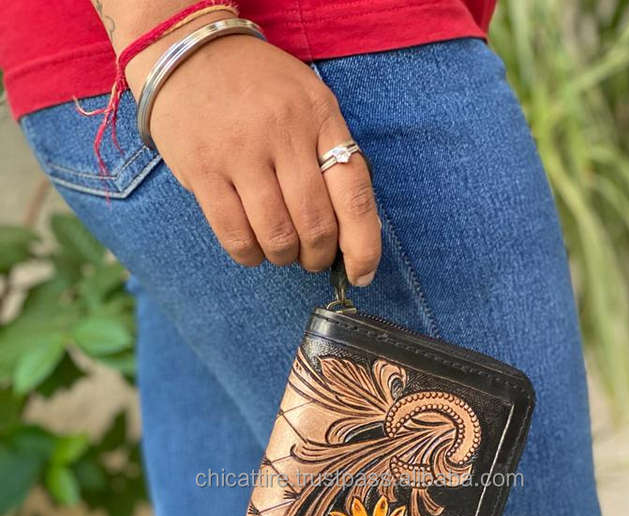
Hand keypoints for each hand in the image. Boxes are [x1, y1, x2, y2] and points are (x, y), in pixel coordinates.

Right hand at [125, 30, 380, 284]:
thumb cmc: (260, 90)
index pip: (355, 194)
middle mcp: (284, 133)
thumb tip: (353, 232)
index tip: (362, 273)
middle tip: (312, 258)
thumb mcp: (309, 104)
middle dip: (318, 257)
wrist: (188, 53)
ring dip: (284, 257)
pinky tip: (253, 246)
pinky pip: (235, 235)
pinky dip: (250, 254)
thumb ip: (332, 157)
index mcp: (320, 117)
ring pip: (277, 236)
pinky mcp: (203, 170)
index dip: (363, 245)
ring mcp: (241, 152)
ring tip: (282, 250)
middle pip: (316, 225)